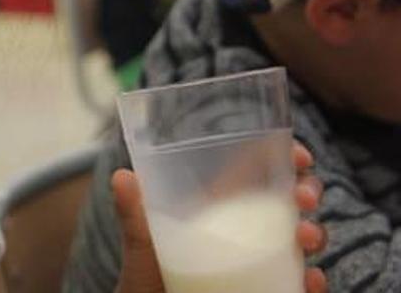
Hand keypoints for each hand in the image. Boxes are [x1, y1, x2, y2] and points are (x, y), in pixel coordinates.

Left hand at [114, 142, 327, 292]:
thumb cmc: (145, 278)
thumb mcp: (142, 245)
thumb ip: (134, 215)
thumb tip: (121, 177)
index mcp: (217, 209)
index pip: (255, 172)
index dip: (282, 156)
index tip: (300, 155)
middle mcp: (243, 232)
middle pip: (287, 201)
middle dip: (307, 190)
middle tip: (305, 197)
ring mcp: (258, 262)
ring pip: (301, 240)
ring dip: (314, 233)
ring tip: (306, 237)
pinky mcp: (266, 289)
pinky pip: (298, 284)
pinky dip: (312, 282)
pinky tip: (311, 281)